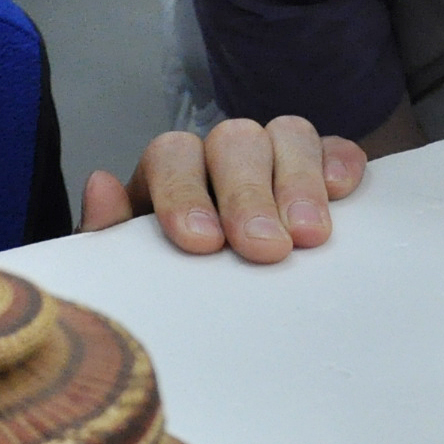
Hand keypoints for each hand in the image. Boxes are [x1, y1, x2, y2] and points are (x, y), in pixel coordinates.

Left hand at [80, 115, 363, 263]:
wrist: (226, 309)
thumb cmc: (174, 284)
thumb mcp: (134, 269)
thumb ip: (111, 235)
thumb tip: (100, 185)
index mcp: (169, 173)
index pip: (171, 155)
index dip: (184, 193)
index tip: (202, 243)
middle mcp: (222, 154)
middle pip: (234, 142)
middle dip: (249, 195)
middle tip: (265, 248)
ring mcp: (276, 155)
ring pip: (287, 134)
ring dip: (299, 182)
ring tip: (309, 236)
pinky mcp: (323, 167)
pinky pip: (335, 147)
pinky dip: (340, 163)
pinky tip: (342, 191)